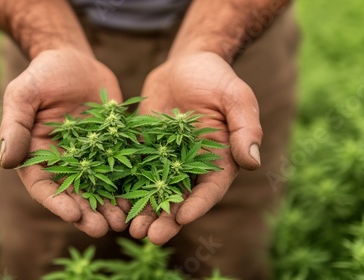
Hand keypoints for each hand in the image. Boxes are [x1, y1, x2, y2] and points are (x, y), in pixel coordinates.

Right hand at [0, 49, 127, 236]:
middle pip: (76, 195)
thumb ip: (16, 127)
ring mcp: (92, 156)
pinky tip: (144, 195)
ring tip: (125, 220)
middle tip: (103, 229)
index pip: (45, 188)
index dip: (58, 204)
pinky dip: (131, 182)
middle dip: (89, 213)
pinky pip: (123, 166)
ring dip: (112, 205)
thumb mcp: (23, 96)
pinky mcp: (113, 145)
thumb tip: (7, 161)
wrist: (72, 59)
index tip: (73, 216)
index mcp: (39, 157)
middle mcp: (66, 163)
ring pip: (102, 187)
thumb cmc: (41, 76)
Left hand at [129, 52, 262, 243]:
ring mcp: (165, 159)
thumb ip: (244, 129)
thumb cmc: (217, 79)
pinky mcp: (144, 148)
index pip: (209, 189)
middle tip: (149, 236)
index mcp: (218, 160)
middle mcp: (191, 166)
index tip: (182, 217)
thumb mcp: (236, 98)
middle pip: (179, 198)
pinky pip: (133, 170)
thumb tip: (252, 162)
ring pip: (153, 191)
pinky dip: (123, 187)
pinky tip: (110, 202)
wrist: (187, 63)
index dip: (197, 204)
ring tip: (128, 228)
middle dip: (165, 218)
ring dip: (142, 211)